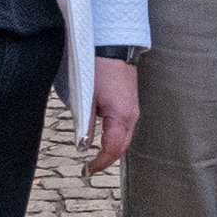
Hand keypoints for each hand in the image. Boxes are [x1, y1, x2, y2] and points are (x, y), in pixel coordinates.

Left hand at [85, 57, 139, 174]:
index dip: (100, 163)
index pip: (113, 149)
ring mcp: (132, 109)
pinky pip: (124, 127)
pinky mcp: (129, 102)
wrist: (113, 46)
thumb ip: (85, 124)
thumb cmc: (99, 68)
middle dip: (107, 159)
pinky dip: (114, 136)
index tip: (87, 170)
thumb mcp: (86, 98)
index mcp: (121, 116)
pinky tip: (103, 137)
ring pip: (124, 137)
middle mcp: (131, 115)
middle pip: (122, 146)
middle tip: (91, 167)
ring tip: (95, 155)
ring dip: (111, 148)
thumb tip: (83, 144)